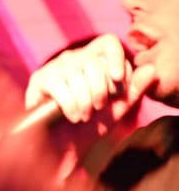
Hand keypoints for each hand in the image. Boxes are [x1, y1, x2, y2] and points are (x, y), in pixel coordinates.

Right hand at [26, 33, 155, 126]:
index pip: (108, 43)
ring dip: (85, 100)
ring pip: (76, 74)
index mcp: (94, 59)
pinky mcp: (39, 80)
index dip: (116, 57)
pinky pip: (59, 87)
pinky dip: (70, 105)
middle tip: (99, 108)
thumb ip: (134, 90)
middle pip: (93, 62)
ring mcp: (55, 67)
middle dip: (100, 89)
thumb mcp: (117, 109)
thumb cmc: (91, 125)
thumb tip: (152, 70)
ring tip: (85, 116)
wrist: (63, 147)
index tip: (118, 80)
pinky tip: (73, 116)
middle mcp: (74, 58)